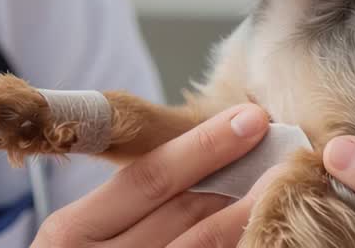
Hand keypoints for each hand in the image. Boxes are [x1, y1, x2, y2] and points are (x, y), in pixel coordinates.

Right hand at [33, 103, 278, 246]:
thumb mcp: (77, 237)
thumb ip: (122, 206)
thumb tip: (195, 162)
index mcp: (72, 233)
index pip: (149, 178)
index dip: (203, 147)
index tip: (246, 119)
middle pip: (184, 211)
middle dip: (237, 174)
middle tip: (282, 143)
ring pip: (201, 247)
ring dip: (246, 216)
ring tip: (278, 187)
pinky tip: (257, 236)